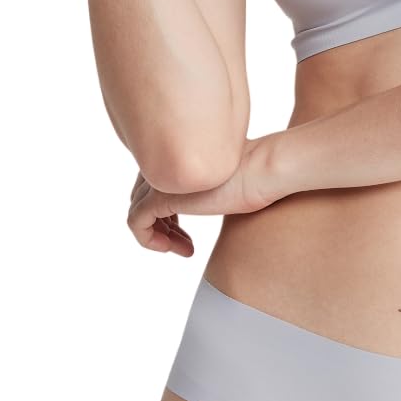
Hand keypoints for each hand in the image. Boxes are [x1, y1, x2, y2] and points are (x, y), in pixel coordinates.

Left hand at [126, 133, 284, 253]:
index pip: (156, 184)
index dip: (169, 213)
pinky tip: (176, 248)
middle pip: (144, 197)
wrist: (264, 169)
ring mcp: (160, 178)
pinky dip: (149, 240)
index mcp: (178, 151)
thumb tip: (209, 199)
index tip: (189, 234)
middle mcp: (164, 160)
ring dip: (160, 236)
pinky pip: (136, 223)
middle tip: (186, 244)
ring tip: (184, 249)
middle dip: (164, 225)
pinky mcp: (159, 196)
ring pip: (139, 211)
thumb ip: (206, 185)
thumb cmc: (256, 175)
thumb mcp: (223, 180)